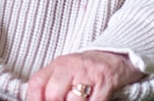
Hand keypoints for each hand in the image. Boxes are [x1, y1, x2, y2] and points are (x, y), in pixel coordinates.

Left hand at [26, 50, 143, 100]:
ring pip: (73, 100)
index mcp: (58, 64)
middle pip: (53, 93)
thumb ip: (50, 84)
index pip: (37, 83)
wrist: (118, 56)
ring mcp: (89, 73)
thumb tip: (38, 100)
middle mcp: (72, 66)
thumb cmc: (89, 69)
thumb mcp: (66, 72)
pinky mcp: (106, 82)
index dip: (34, 100)